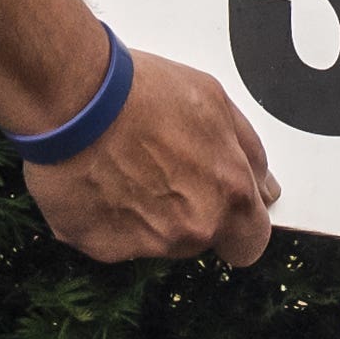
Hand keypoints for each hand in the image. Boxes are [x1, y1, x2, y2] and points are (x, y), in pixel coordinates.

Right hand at [20, 53, 278, 265]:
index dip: (238, 225)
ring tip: (122, 163)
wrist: (74, 97)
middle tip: (160, 166)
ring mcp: (145, 244)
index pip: (251, 242)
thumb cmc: (142, 91)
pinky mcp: (100, 247)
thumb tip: (265, 187)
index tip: (224, 207)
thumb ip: (248, 154)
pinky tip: (95, 177)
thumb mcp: (216, 103)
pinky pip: (112, 238)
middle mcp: (190, 229)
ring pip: (156, 240)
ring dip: (146, 213)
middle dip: (188, 211)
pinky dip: (107, 216)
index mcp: (228, 195)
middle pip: (200, 238)